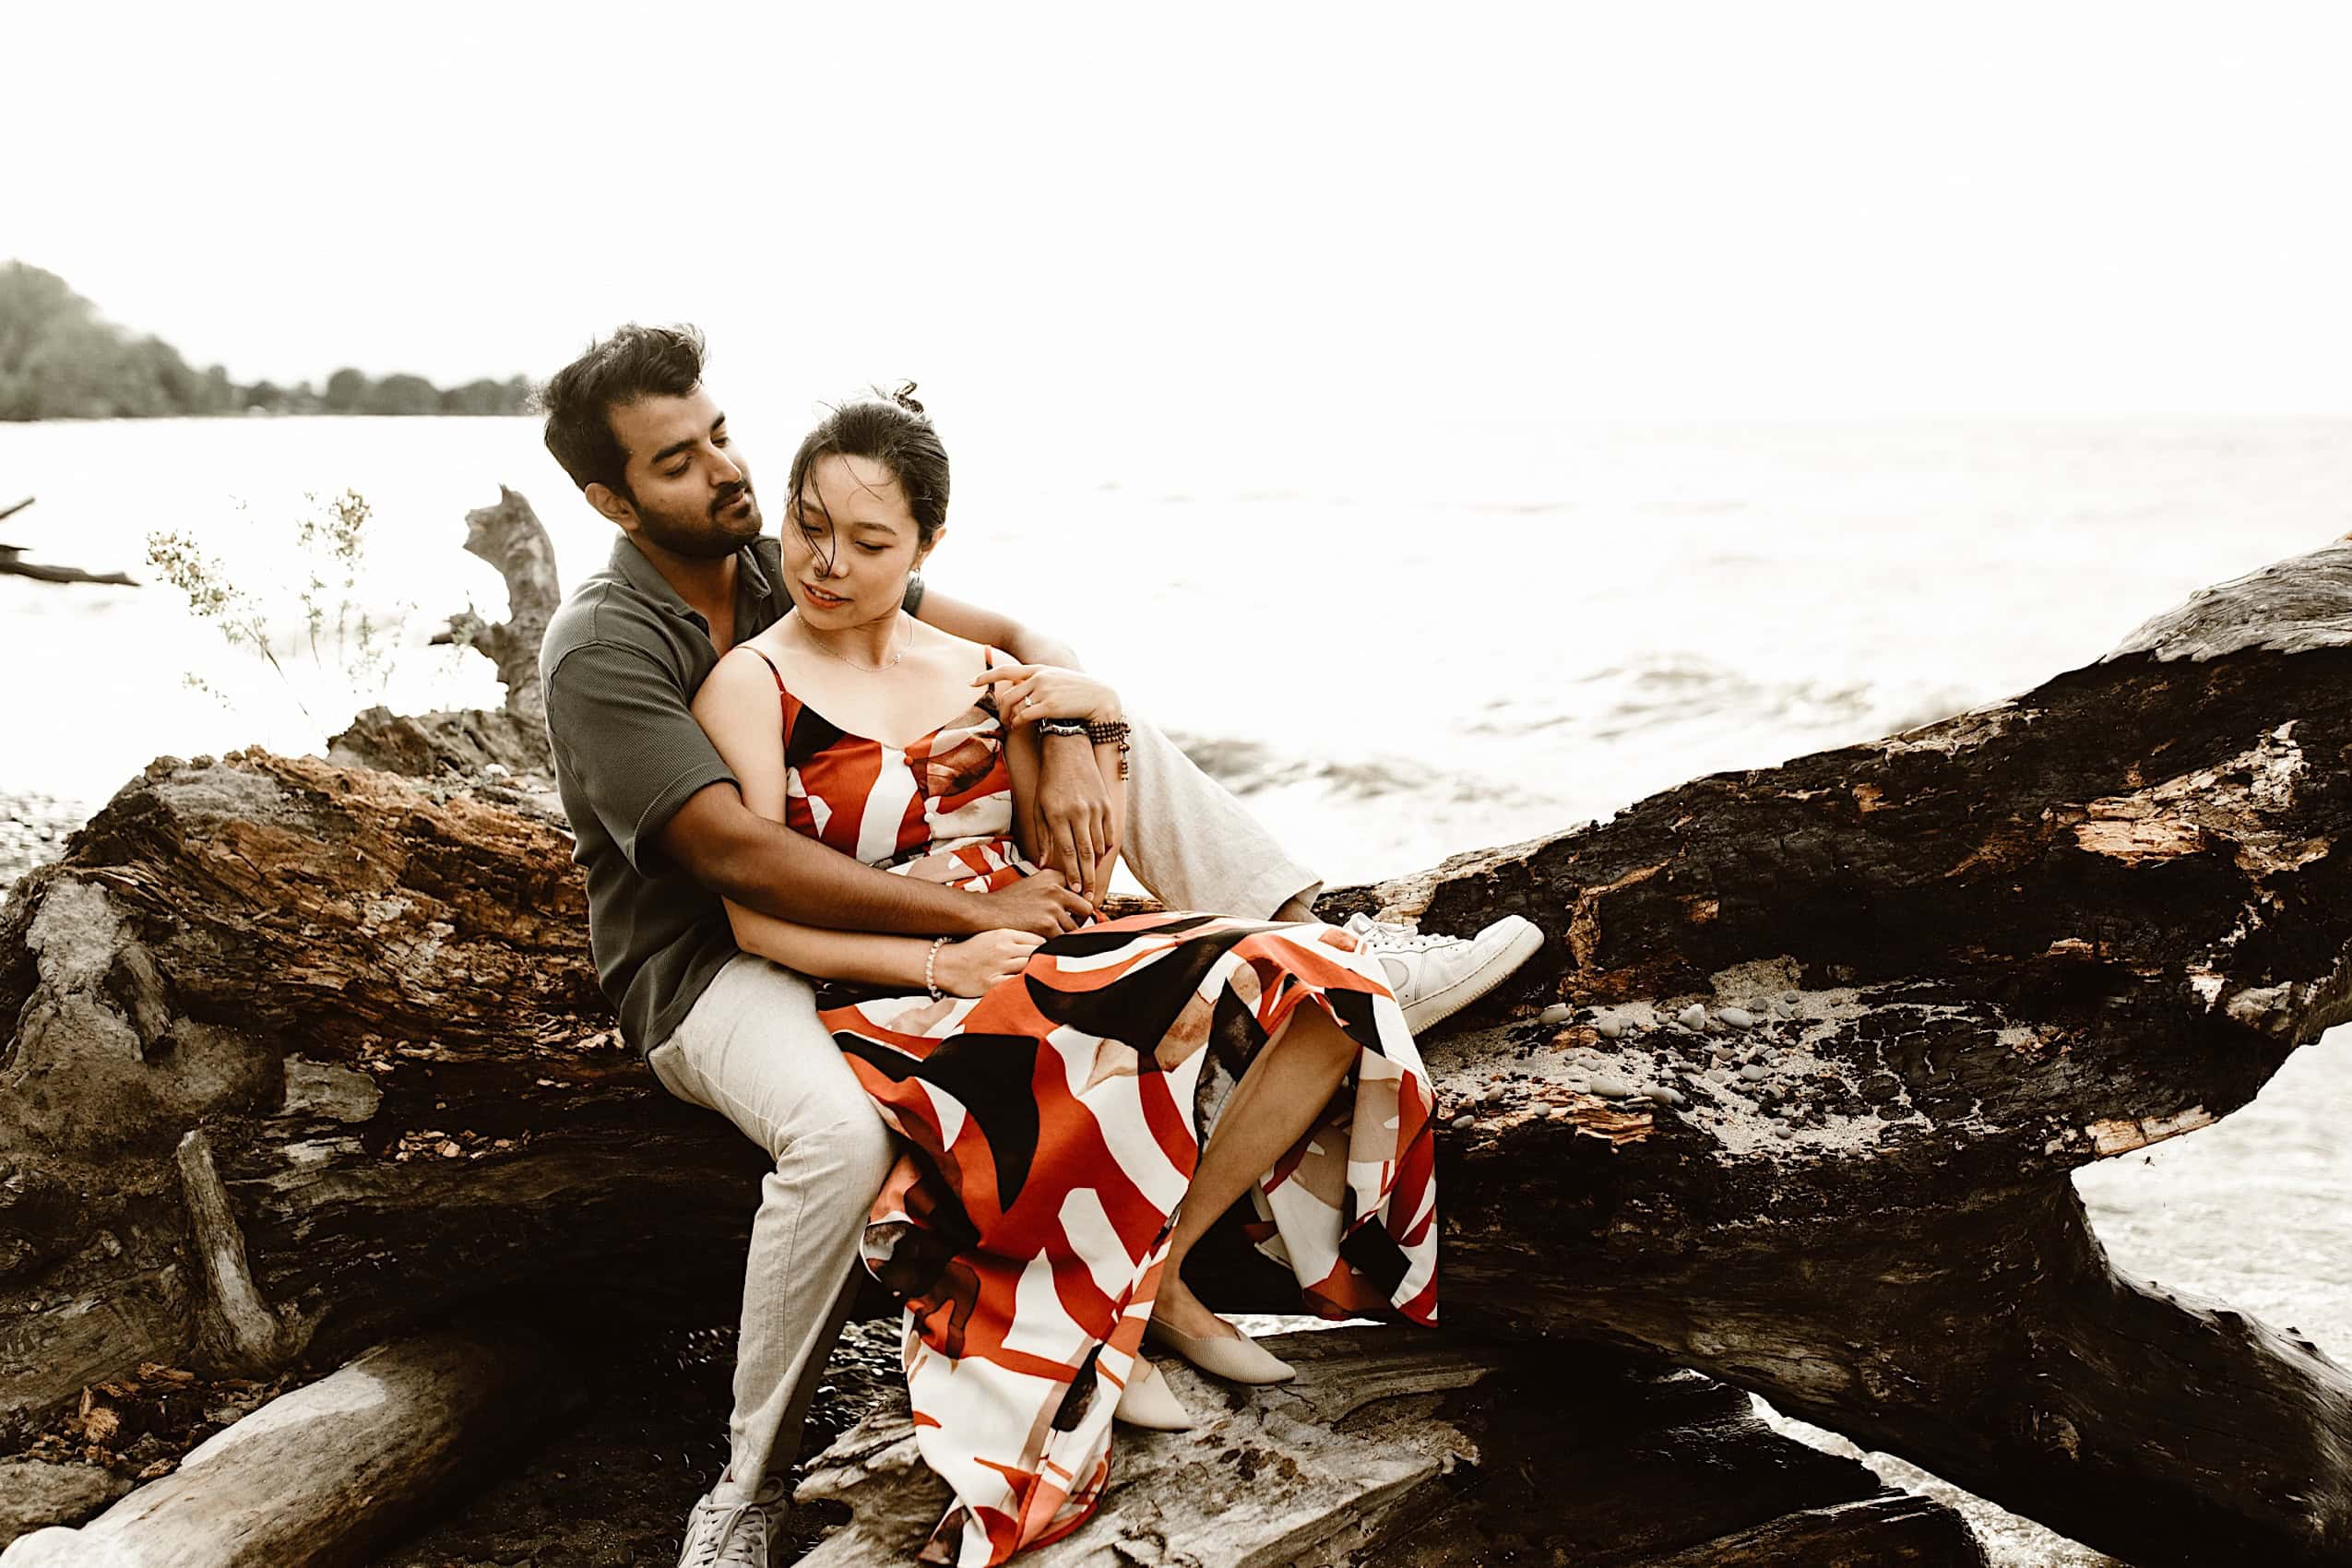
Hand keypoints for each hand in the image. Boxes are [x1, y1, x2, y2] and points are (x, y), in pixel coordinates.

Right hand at [935, 928, 1046, 996]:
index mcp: (1004, 934)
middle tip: (1052, 967)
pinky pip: (1016, 984)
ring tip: (1043, 978)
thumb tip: (1039, 943)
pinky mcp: (992, 983)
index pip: (1037, 939)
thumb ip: (1014, 938)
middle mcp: (1003, 949)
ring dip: (1038, 972)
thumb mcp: (992, 936)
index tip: (1050, 954)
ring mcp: (998, 966)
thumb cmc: (969, 950)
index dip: (1047, 947)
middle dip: (1046, 959)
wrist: (944, 964)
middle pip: (1037, 952)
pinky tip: (1029, 987)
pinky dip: (1024, 985)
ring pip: (1030, 967)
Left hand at [974, 663, 1120, 727]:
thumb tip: (1026, 687)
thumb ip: (1042, 680)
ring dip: (1008, 718)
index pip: (1006, 670)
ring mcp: (1044, 691)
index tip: (971, 682)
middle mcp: (1039, 677)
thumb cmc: (1080, 691)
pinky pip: (1023, 716)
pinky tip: (1018, 727)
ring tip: (1010, 726)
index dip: (986, 676)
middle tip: (1002, 719)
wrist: (1101, 698)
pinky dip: (1017, 723)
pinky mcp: (1049, 706)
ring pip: (1013, 705)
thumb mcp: (1059, 678)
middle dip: (1000, 709)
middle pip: (1006, 693)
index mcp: (1040, 669)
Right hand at [978, 867, 1091, 935]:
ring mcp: (1052, 907)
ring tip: (1053, 937)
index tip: (1075, 912)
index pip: (1082, 890)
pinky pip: (1064, 939)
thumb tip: (1078, 899)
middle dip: (1081, 920)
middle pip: (1086, 908)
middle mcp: (1055, 888)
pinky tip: (1048, 943)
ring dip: (1067, 935)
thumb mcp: (1033, 884)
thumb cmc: (1008, 902)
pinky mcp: (1046, 925)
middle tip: (1070, 927)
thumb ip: (1054, 888)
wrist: (986, 913)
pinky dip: (1058, 944)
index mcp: (1053, 876)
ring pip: (1076, 927)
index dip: (1079, 904)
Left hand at [1036, 738, 1118, 904]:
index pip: (1068, 853)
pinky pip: (1110, 832)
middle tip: (1089, 898)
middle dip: (1087, 878)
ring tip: (1092, 880)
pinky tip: (1100, 857)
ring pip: (1099, 845)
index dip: (1072, 875)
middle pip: (1086, 854)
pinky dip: (1106, 846)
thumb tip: (1043, 863)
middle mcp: (1079, 813)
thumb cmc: (1049, 782)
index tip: (1075, 892)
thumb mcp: (1039, 808)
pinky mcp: (1107, 804)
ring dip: (1096, 865)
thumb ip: (1042, 836)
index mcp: (1058, 816)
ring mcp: (1095, 808)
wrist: (1069, 751)